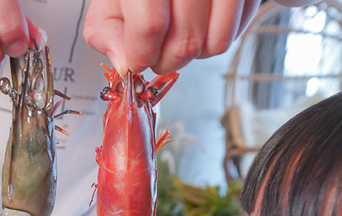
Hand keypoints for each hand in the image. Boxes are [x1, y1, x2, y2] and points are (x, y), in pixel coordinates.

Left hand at [83, 0, 314, 74]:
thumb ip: (107, 29)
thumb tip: (123, 63)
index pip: (150, 25)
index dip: (141, 55)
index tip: (137, 59)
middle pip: (184, 42)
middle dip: (165, 61)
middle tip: (155, 51)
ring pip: (213, 45)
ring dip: (191, 54)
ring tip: (177, 35)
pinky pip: (233, 35)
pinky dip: (213, 41)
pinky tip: (198, 25)